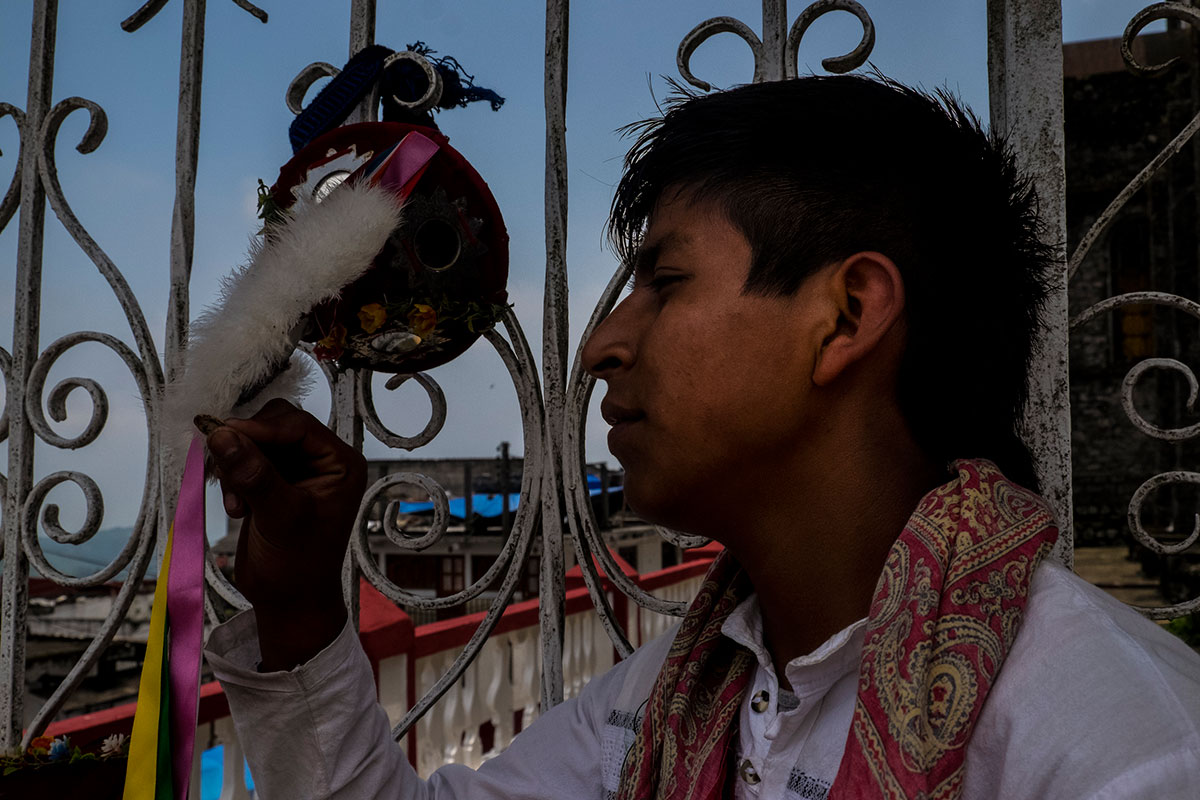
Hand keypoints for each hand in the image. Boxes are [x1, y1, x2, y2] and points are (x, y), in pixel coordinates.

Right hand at [206, 398, 366, 669]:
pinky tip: (237, 509)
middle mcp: (323, 461)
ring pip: (256, 442)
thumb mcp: (279, 517)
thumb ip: (254, 475)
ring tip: (236, 503)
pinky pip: (247, 460)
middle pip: (275, 427)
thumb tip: (221, 433)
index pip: (298, 426)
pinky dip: (234, 478)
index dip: (260, 428)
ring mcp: (298, 470)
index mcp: (340, 463)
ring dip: (238, 466)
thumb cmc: (297, 565)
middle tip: (226, 472)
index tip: (222, 434)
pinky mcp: (275, 482)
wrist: (289, 602)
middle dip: (247, 446)